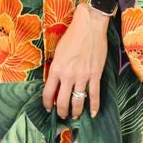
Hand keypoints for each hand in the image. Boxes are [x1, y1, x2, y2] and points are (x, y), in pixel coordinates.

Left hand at [42, 4, 109, 119]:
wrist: (89, 26)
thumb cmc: (72, 36)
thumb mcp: (58, 52)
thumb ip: (57, 68)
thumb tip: (56, 81)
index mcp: (56, 69)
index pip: (48, 93)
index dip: (47, 103)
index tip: (49, 108)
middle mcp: (68, 75)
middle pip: (63, 101)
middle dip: (61, 112)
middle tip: (62, 116)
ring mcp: (83, 76)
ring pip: (78, 101)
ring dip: (75, 111)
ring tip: (74, 116)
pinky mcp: (95, 75)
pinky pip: (94, 94)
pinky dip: (94, 106)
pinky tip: (92, 113)